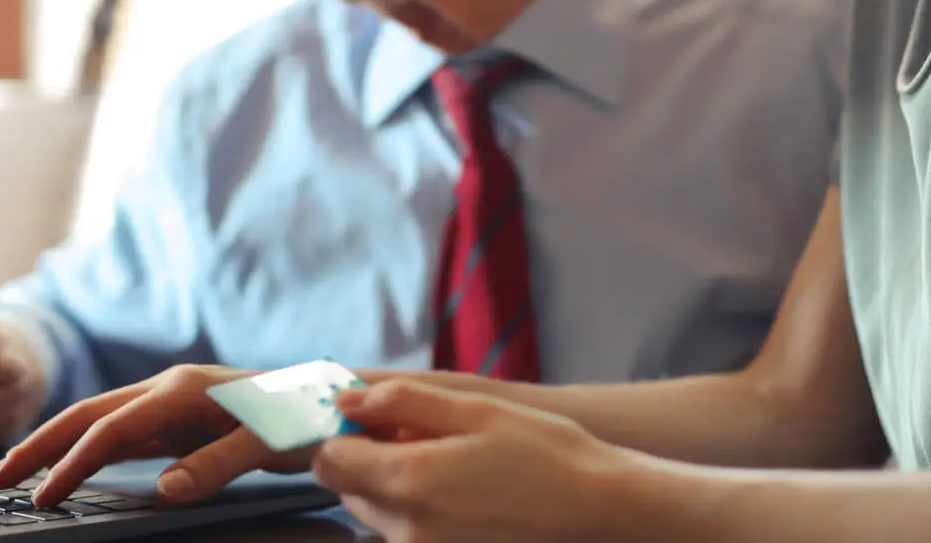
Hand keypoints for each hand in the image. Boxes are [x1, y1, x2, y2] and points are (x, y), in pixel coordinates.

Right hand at [0, 365, 314, 507]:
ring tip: (18, 474)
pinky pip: (123, 433)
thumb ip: (218, 464)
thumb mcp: (269, 443)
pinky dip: (88, 449)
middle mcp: (170, 389)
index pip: (111, 429)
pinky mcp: (180, 418)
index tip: (43, 497)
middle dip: (40, 445)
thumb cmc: (306, 416)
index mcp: (184, 390)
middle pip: (89, 415)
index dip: (72, 464)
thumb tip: (164, 490)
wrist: (336, 398)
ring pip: (101, 422)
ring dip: (58, 445)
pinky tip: (72, 466)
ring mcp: (173, 402)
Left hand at [314, 379, 643, 542]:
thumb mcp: (477, 409)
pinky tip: (467, 497)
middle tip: (428, 439)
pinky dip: (423, 515)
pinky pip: (410, 537)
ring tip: (456, 469)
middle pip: (351, 491)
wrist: (600, 512)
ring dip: (399, 489)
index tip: (381, 420)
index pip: (330, 460)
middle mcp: (405, 530)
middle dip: (374, 461)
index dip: (348, 434)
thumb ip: (404, 402)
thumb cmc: (545, 453)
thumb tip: (348, 402)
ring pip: (379, 517)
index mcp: (407, 481)